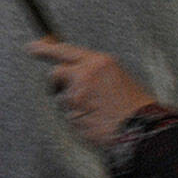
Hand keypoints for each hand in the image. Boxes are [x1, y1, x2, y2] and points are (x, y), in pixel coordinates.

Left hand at [26, 37, 158, 144]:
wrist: (143, 129)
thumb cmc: (137, 106)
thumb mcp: (118, 77)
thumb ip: (94, 71)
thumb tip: (74, 69)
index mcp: (98, 63)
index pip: (64, 50)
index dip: (45, 48)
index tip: (33, 47)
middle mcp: (84, 76)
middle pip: (56, 74)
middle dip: (57, 83)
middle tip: (64, 90)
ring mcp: (77, 96)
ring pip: (63, 99)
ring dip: (74, 106)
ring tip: (98, 112)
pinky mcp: (73, 116)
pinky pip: (70, 117)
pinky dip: (80, 121)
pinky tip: (97, 122)